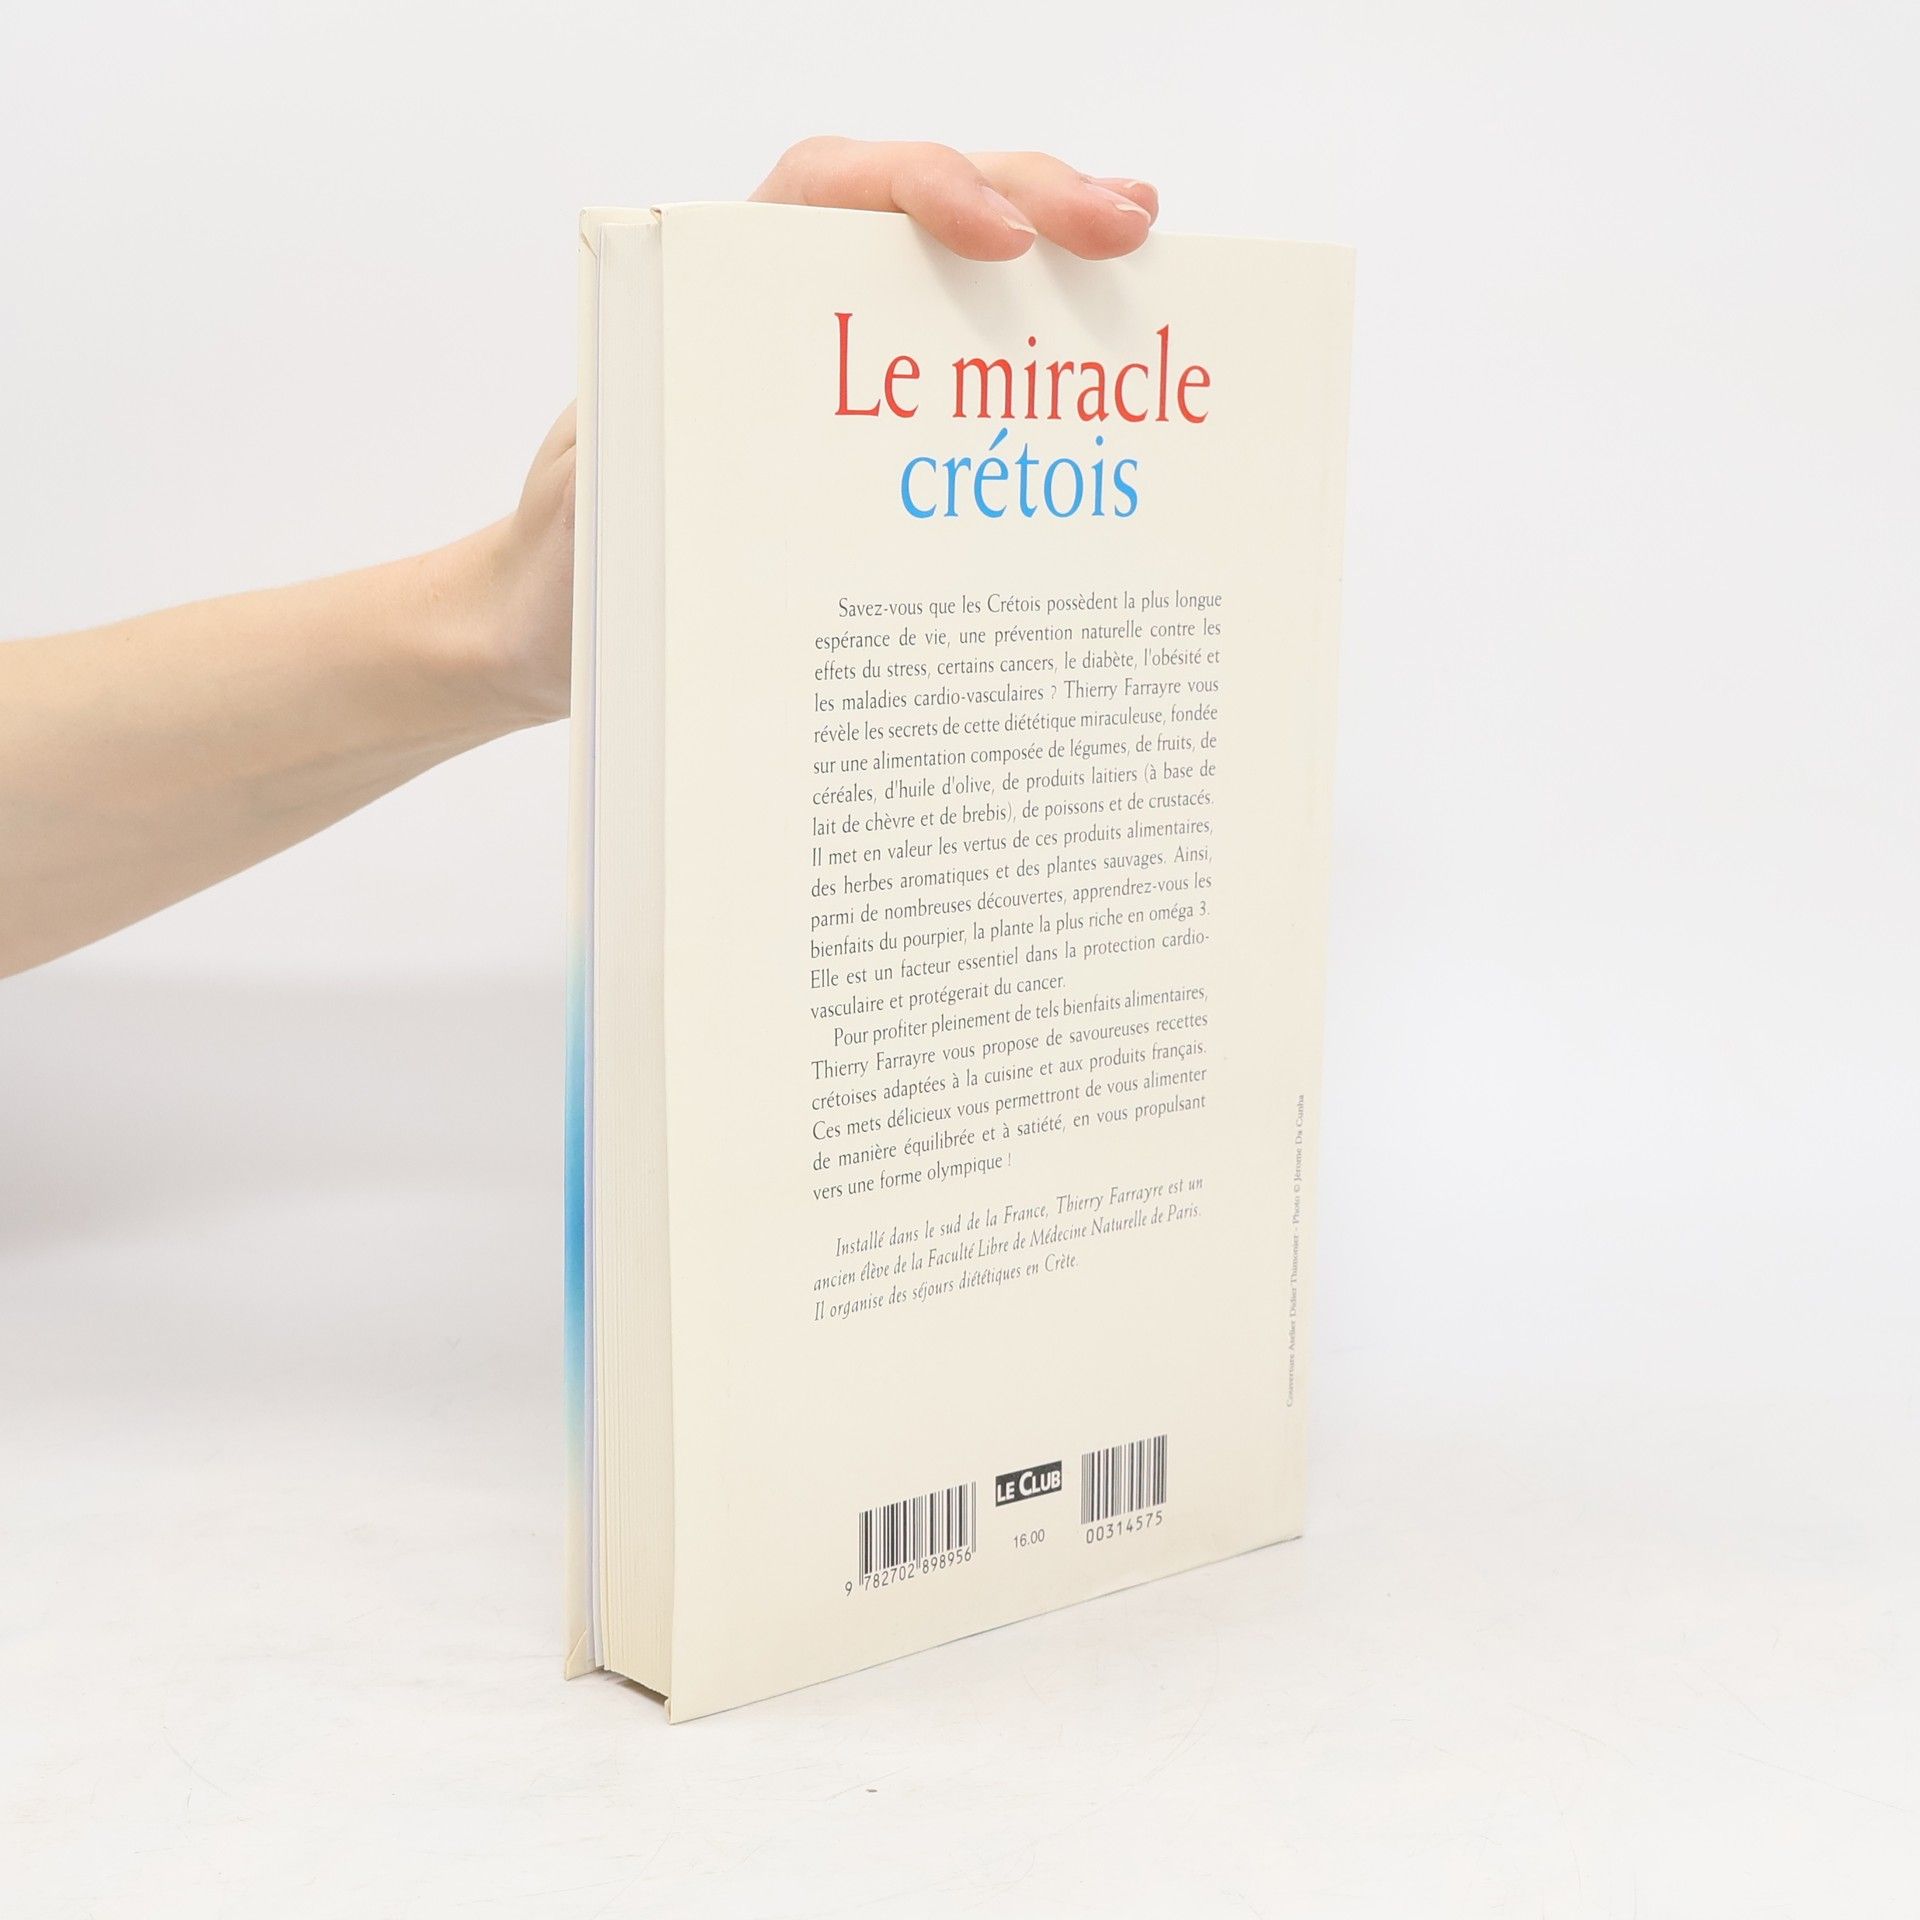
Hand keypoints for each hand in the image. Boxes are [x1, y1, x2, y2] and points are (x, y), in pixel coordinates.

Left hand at [484, 139, 1159, 726]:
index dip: (923, 190)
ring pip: (943, 267)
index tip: (1002, 241)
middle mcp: (771, 305)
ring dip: (1045, 252)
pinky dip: (1020, 338)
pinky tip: (1087, 338)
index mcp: (706, 295)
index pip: (824, 188)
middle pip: (912, 206)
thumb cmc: (568, 571)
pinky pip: (945, 357)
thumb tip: (756, 457)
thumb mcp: (604, 505)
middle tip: (1128, 232)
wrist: (546, 627)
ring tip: (1139, 252)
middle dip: (1027, 199)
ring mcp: (821, 359)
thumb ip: (665, 456)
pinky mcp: (853, 422)